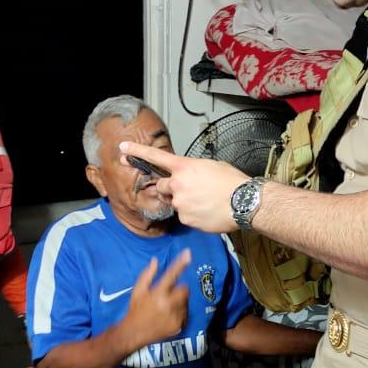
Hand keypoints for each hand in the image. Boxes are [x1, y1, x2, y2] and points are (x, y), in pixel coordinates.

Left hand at [119, 142, 247, 232]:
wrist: (244, 202)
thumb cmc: (233, 182)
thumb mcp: (212, 166)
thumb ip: (193, 170)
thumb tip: (190, 177)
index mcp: (184, 167)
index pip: (155, 157)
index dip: (137, 151)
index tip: (122, 148)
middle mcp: (178, 184)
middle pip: (163, 186)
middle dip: (172, 189)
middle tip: (192, 191)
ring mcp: (180, 203)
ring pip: (176, 203)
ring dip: (186, 203)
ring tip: (206, 202)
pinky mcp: (185, 219)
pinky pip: (185, 217)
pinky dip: (194, 215)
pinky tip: (208, 212)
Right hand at [124, 251, 190, 348]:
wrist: (134, 333)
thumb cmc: (135, 309)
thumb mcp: (137, 291)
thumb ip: (147, 275)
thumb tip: (155, 260)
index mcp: (157, 293)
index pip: (172, 275)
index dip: (181, 264)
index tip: (188, 253)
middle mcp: (168, 304)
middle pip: (185, 289)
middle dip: (180, 289)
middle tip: (169, 294)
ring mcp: (175, 316)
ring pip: (185, 302)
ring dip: (179, 302)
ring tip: (166, 308)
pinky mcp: (179, 326)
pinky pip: (184, 314)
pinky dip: (179, 313)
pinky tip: (168, 317)